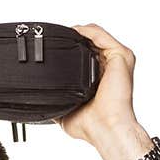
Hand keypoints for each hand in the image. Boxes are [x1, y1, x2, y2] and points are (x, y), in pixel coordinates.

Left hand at [54, 23, 138, 142]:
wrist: (104, 128)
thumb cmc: (91, 126)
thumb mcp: (66, 113)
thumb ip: (57, 102)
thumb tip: (38, 101)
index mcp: (100, 77)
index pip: (86, 55)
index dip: (70, 49)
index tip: (54, 48)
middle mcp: (110, 67)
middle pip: (90, 42)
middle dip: (73, 37)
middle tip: (55, 38)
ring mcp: (117, 60)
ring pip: (95, 35)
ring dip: (78, 31)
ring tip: (63, 33)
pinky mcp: (121, 56)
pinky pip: (101, 35)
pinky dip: (86, 30)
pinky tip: (73, 32)